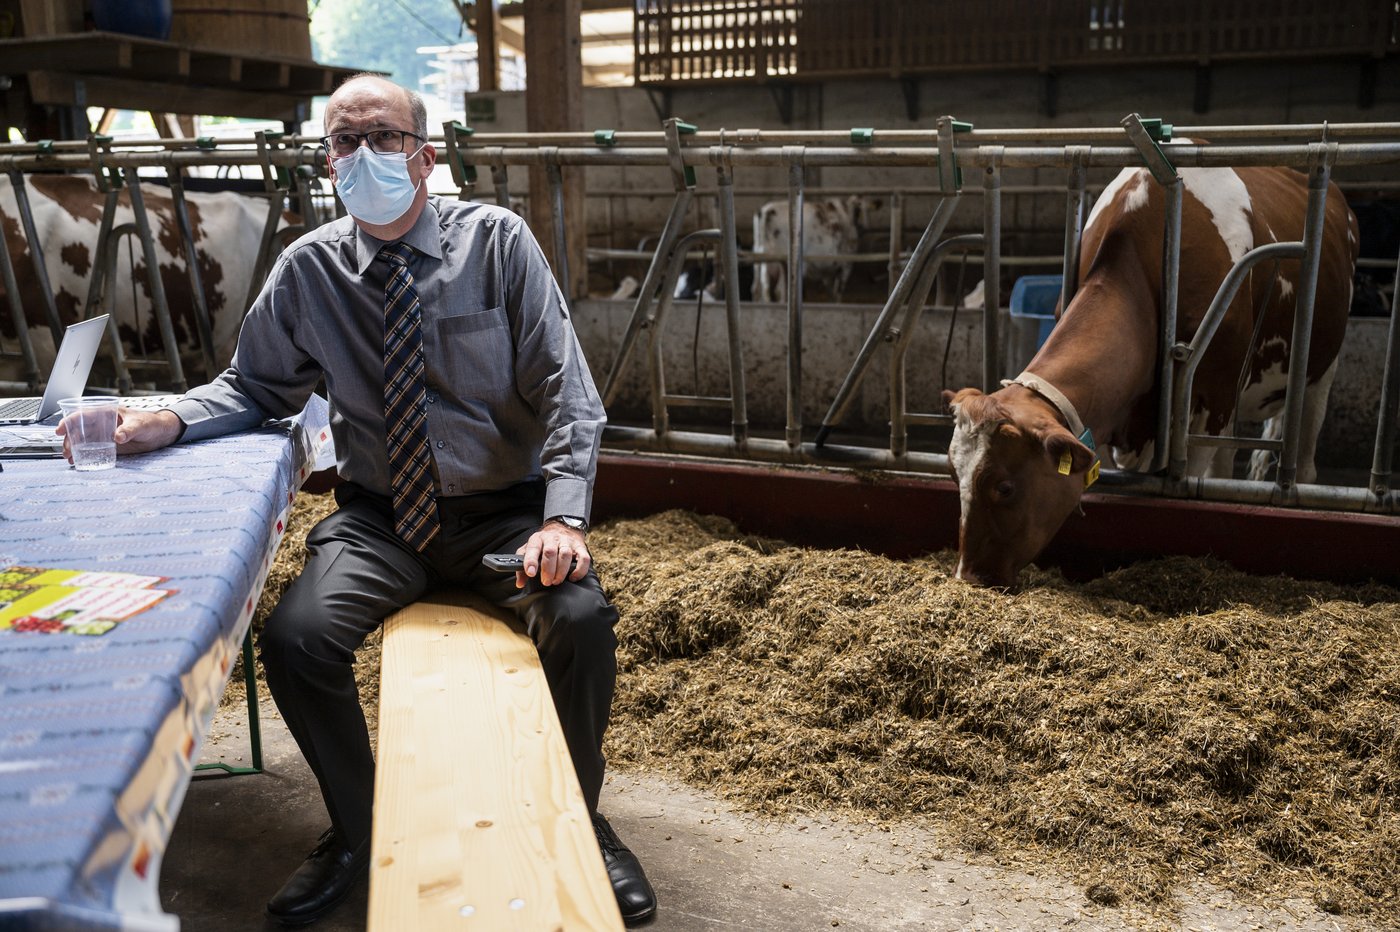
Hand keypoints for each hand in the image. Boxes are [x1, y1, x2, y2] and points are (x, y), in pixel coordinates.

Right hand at [56, 407, 182, 463]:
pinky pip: (93, 449)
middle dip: (70, 439)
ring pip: (83, 440)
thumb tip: (118, 437)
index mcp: (107, 413)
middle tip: (67, 451)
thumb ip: (129, 430)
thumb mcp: (140, 424)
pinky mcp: (109, 446)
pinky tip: (79, 461)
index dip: (69, 421)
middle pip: (79, 429)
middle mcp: (102, 423)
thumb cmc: (152, 423)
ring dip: (74, 448)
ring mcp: (105, 435)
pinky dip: (84, 454)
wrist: (162, 433)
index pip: (83, 415)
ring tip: (69, 458)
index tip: (60, 430)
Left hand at [516, 520, 590, 587]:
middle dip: (548, 569)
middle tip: (546, 581)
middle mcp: (552, 539)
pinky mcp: (580, 547)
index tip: (530, 573)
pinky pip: (583, 558)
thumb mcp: (528, 550)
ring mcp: (567, 542)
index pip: (533, 548)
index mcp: (538, 539)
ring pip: (565, 555)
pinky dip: (579, 570)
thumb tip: (520, 583)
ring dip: (561, 571)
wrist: (562, 528)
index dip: (531, 561)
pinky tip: (573, 577)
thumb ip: (521, 566)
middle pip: (550, 552)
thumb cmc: (543, 544)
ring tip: (556, 580)